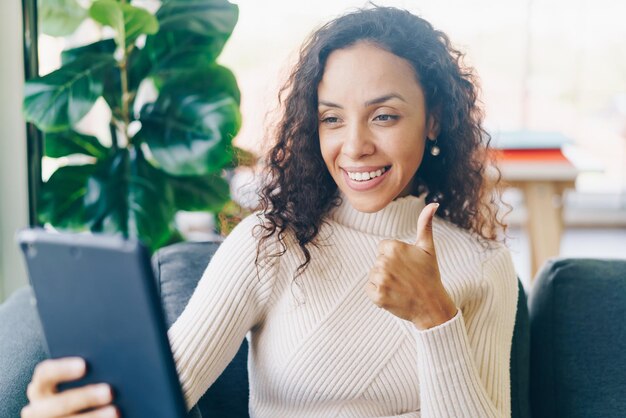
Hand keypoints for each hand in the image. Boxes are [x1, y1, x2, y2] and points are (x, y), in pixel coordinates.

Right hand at [21, 357, 117, 417]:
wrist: (69, 413)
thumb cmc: (78, 390)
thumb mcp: (75, 381)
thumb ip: (86, 371)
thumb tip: (107, 360)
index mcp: (41, 387)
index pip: (46, 373)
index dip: (63, 369)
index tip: (84, 365)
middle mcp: (39, 408)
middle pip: (60, 403)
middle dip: (86, 397)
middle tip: (109, 391)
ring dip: (94, 416)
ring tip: (115, 411)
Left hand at [365, 203, 457, 329]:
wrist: (432, 305)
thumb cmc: (430, 275)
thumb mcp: (427, 248)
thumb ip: (425, 225)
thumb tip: (433, 204)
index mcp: (394, 247)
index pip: (382, 248)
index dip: (395, 257)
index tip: (407, 266)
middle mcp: (385, 262)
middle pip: (377, 262)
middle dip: (389, 269)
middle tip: (406, 278)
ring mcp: (381, 280)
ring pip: (373, 275)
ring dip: (383, 282)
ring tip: (400, 287)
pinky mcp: (377, 296)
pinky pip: (369, 289)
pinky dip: (378, 294)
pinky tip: (393, 295)